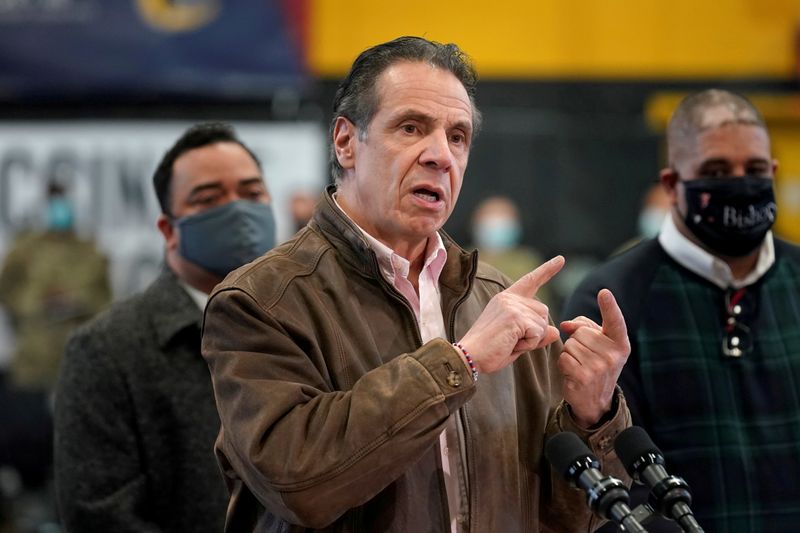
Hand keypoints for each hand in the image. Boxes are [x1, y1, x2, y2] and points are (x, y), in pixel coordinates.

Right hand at [458, 256, 563, 374]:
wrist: (469, 356)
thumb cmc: (490, 351)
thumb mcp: (517, 341)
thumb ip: (536, 334)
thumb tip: (555, 331)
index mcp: (506, 298)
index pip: (530, 281)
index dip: (547, 270)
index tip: (561, 259)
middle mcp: (509, 298)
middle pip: (543, 312)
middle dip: (535, 332)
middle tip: (511, 341)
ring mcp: (512, 306)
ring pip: (542, 324)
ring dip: (532, 339)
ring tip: (509, 342)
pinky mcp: (515, 317)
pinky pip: (538, 333)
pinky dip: (529, 344)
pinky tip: (511, 344)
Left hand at [559, 288, 629, 426]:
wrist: (595, 400)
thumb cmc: (595, 364)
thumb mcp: (598, 345)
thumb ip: (584, 327)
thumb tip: (566, 325)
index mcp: (620, 344)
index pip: (615, 321)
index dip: (609, 306)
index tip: (604, 292)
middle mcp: (614, 355)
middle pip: (581, 332)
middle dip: (576, 341)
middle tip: (585, 356)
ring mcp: (599, 367)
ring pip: (570, 344)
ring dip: (569, 353)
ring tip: (579, 365)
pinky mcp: (584, 377)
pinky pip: (564, 357)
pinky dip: (563, 364)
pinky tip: (573, 373)